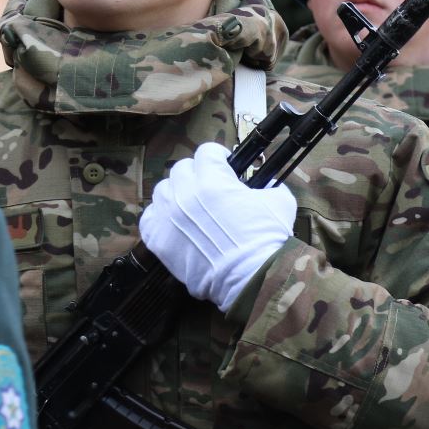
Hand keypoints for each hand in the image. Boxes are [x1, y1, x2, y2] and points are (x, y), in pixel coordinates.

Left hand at [140, 142, 295, 312]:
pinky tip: (175, 223)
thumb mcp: (279, 202)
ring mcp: (168, 217)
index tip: (225, 164)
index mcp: (213, 180)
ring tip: (190, 204)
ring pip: (162, 190)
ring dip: (176, 193)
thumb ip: (268, 186)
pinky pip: (149, 218)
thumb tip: (266, 185)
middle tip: (209, 185)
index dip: (218, 156)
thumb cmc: (266, 238)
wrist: (250, 276)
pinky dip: (160, 217)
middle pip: (181, 169)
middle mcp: (185, 194)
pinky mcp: (159, 240)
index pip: (206, 152)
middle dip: (196, 173)